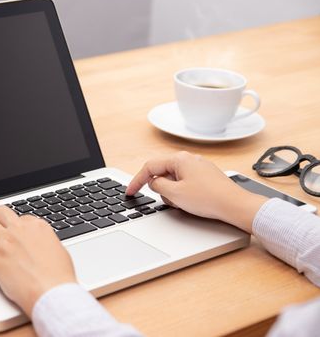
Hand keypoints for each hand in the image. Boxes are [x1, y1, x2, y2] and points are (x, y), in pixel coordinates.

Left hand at [0, 206, 75, 316]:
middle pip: (0, 212)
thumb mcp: (59, 250)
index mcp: (37, 227)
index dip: (17, 227)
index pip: (22, 217)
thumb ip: (46, 242)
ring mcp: (6, 243)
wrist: (51, 292)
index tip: (15, 234)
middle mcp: (20, 230)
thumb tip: (41, 245)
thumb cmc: (59, 276)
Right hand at [126, 151, 267, 232]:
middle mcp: (189, 159)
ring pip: (174, 180)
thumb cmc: (209, 198)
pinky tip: (193, 203)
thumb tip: (153, 183)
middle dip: (162, 189)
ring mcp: (198, 167)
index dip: (137, 181)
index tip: (130, 192)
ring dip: (174, 193)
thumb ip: (157, 186)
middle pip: (162, 173)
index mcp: (179, 159)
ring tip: (185, 203)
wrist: (235, 206)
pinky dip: (183, 194)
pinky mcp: (205, 177)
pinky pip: (185, 183)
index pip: (150, 167)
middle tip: (170, 201)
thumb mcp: (174, 194)